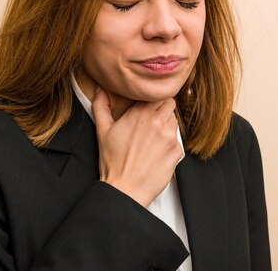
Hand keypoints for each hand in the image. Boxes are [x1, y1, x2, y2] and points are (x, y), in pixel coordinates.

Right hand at [92, 85, 182, 207]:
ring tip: (152, 139)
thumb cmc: (113, 162)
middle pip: (169, 104)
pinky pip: (177, 140)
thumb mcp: (102, 131)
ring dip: (167, 126)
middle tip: (151, 122)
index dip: (153, 99)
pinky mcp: (177, 151)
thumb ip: (100, 105)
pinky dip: (170, 144)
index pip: (157, 94)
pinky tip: (156, 153)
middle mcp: (158, 122)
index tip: (147, 106)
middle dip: (162, 110)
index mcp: (140, 113)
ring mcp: (170, 137)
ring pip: (174, 121)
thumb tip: (99, 88)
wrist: (125, 189)